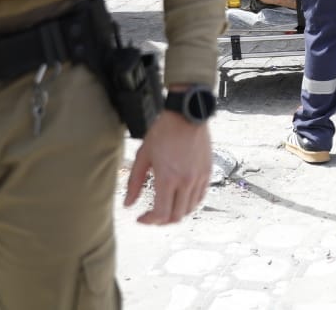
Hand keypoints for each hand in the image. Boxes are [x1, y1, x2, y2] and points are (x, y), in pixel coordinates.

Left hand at [125, 111, 211, 225]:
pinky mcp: (207, 172)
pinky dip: (190, 203)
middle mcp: (186, 182)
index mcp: (168, 179)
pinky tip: (180, 198)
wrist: (186, 114)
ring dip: (176, 213)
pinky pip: (200, 197)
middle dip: (161, 221)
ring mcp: (199, 178)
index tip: (141, 218)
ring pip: (190, 209)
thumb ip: (134, 183)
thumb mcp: (143, 156)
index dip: (149, 221)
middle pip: (176, 216)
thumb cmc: (163, 132)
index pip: (161, 214)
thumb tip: (128, 204)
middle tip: (152, 216)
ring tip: (166, 207)